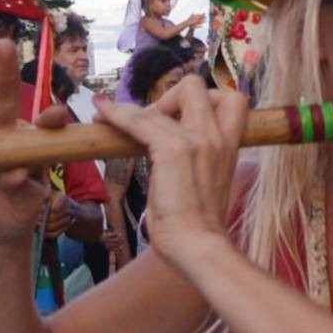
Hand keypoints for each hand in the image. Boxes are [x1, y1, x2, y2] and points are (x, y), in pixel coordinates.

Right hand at [0, 59, 48, 248]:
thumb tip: (16, 173)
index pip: (42, 125)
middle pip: (4, 99)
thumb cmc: (18, 211)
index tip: (56, 115)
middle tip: (4, 45)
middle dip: (5, 72)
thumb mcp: (28, 204)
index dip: (49, 118)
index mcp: (28, 142)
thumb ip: (24, 188)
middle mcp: (2, 134)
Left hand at [94, 76, 247, 278]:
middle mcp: (217, 137)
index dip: (202, 101)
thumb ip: (196, 163)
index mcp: (230, 146)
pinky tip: (101, 115)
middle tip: (153, 122)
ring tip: (113, 119)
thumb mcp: (206, 185)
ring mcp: (197, 140)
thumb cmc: (199, 229)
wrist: (199, 247)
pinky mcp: (173, 150)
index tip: (174, 118)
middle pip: (197, 86)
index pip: (232, 100)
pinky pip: (140, 120)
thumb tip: (169, 158)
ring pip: (166, 98)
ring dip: (137, 108)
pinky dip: (117, 115)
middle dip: (170, 96)